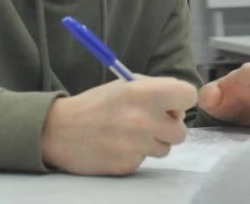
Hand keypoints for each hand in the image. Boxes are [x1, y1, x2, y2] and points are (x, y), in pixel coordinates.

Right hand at [41, 77, 196, 174]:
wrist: (60, 130)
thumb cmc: (97, 103)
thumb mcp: (126, 84)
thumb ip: (156, 90)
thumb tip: (179, 105)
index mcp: (145, 93)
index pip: (189, 96)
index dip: (181, 100)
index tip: (171, 103)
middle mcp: (145, 120)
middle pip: (182, 131)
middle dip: (168, 126)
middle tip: (150, 121)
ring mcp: (137, 145)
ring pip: (166, 148)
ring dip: (153, 141)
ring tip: (131, 133)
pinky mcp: (129, 165)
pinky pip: (146, 160)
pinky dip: (136, 153)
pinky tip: (119, 145)